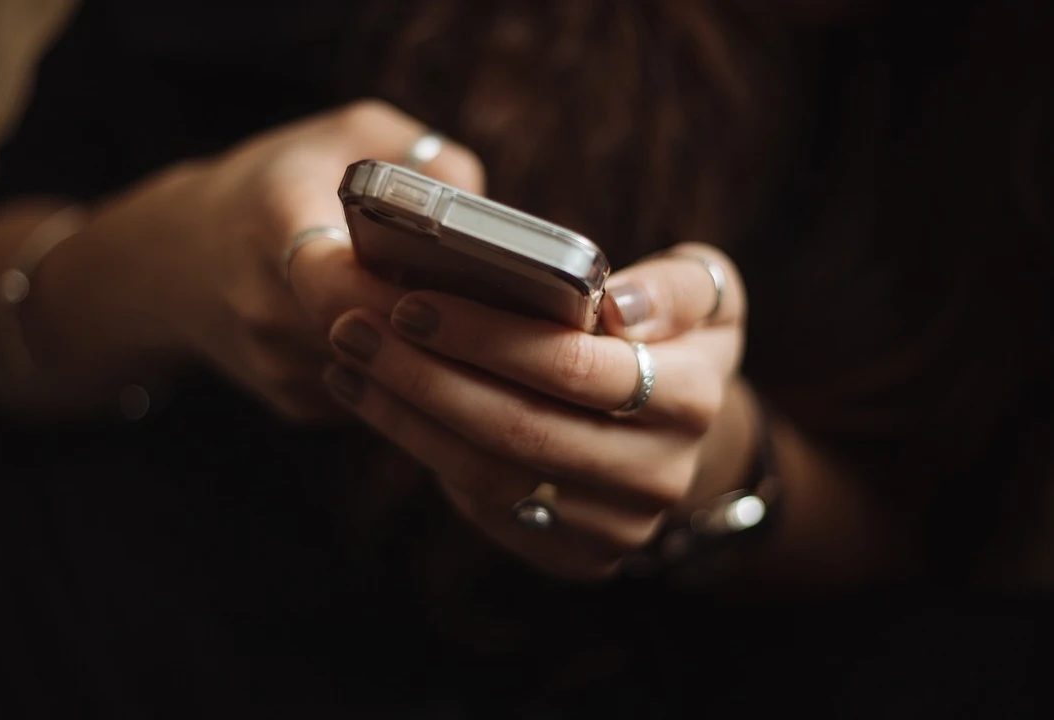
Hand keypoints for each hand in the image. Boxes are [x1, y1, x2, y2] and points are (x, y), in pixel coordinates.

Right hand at [83, 100, 484, 421]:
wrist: (178, 259)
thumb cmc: (279, 185)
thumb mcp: (347, 135)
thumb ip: (424, 159)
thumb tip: (487, 218)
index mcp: (273, 223)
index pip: (337, 281)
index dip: (402, 292)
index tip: (457, 283)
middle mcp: (265, 305)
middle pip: (372, 338)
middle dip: (436, 328)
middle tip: (498, 310)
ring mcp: (276, 365)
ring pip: (382, 377)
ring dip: (429, 357)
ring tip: (475, 326)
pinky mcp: (294, 404)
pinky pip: (372, 397)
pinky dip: (405, 376)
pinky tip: (425, 344)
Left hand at [323, 244, 746, 579]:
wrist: (678, 434)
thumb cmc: (672, 339)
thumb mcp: (705, 293)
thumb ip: (675, 287)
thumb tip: (618, 307)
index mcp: (693, 398)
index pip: (575, 368)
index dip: (486, 337)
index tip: (411, 302)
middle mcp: (659, 474)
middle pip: (519, 428)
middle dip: (424, 375)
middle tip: (353, 328)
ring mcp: (615, 526)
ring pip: (489, 474)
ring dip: (405, 415)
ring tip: (349, 361)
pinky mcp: (574, 556)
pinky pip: (484, 506)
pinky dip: (420, 450)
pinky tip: (376, 401)